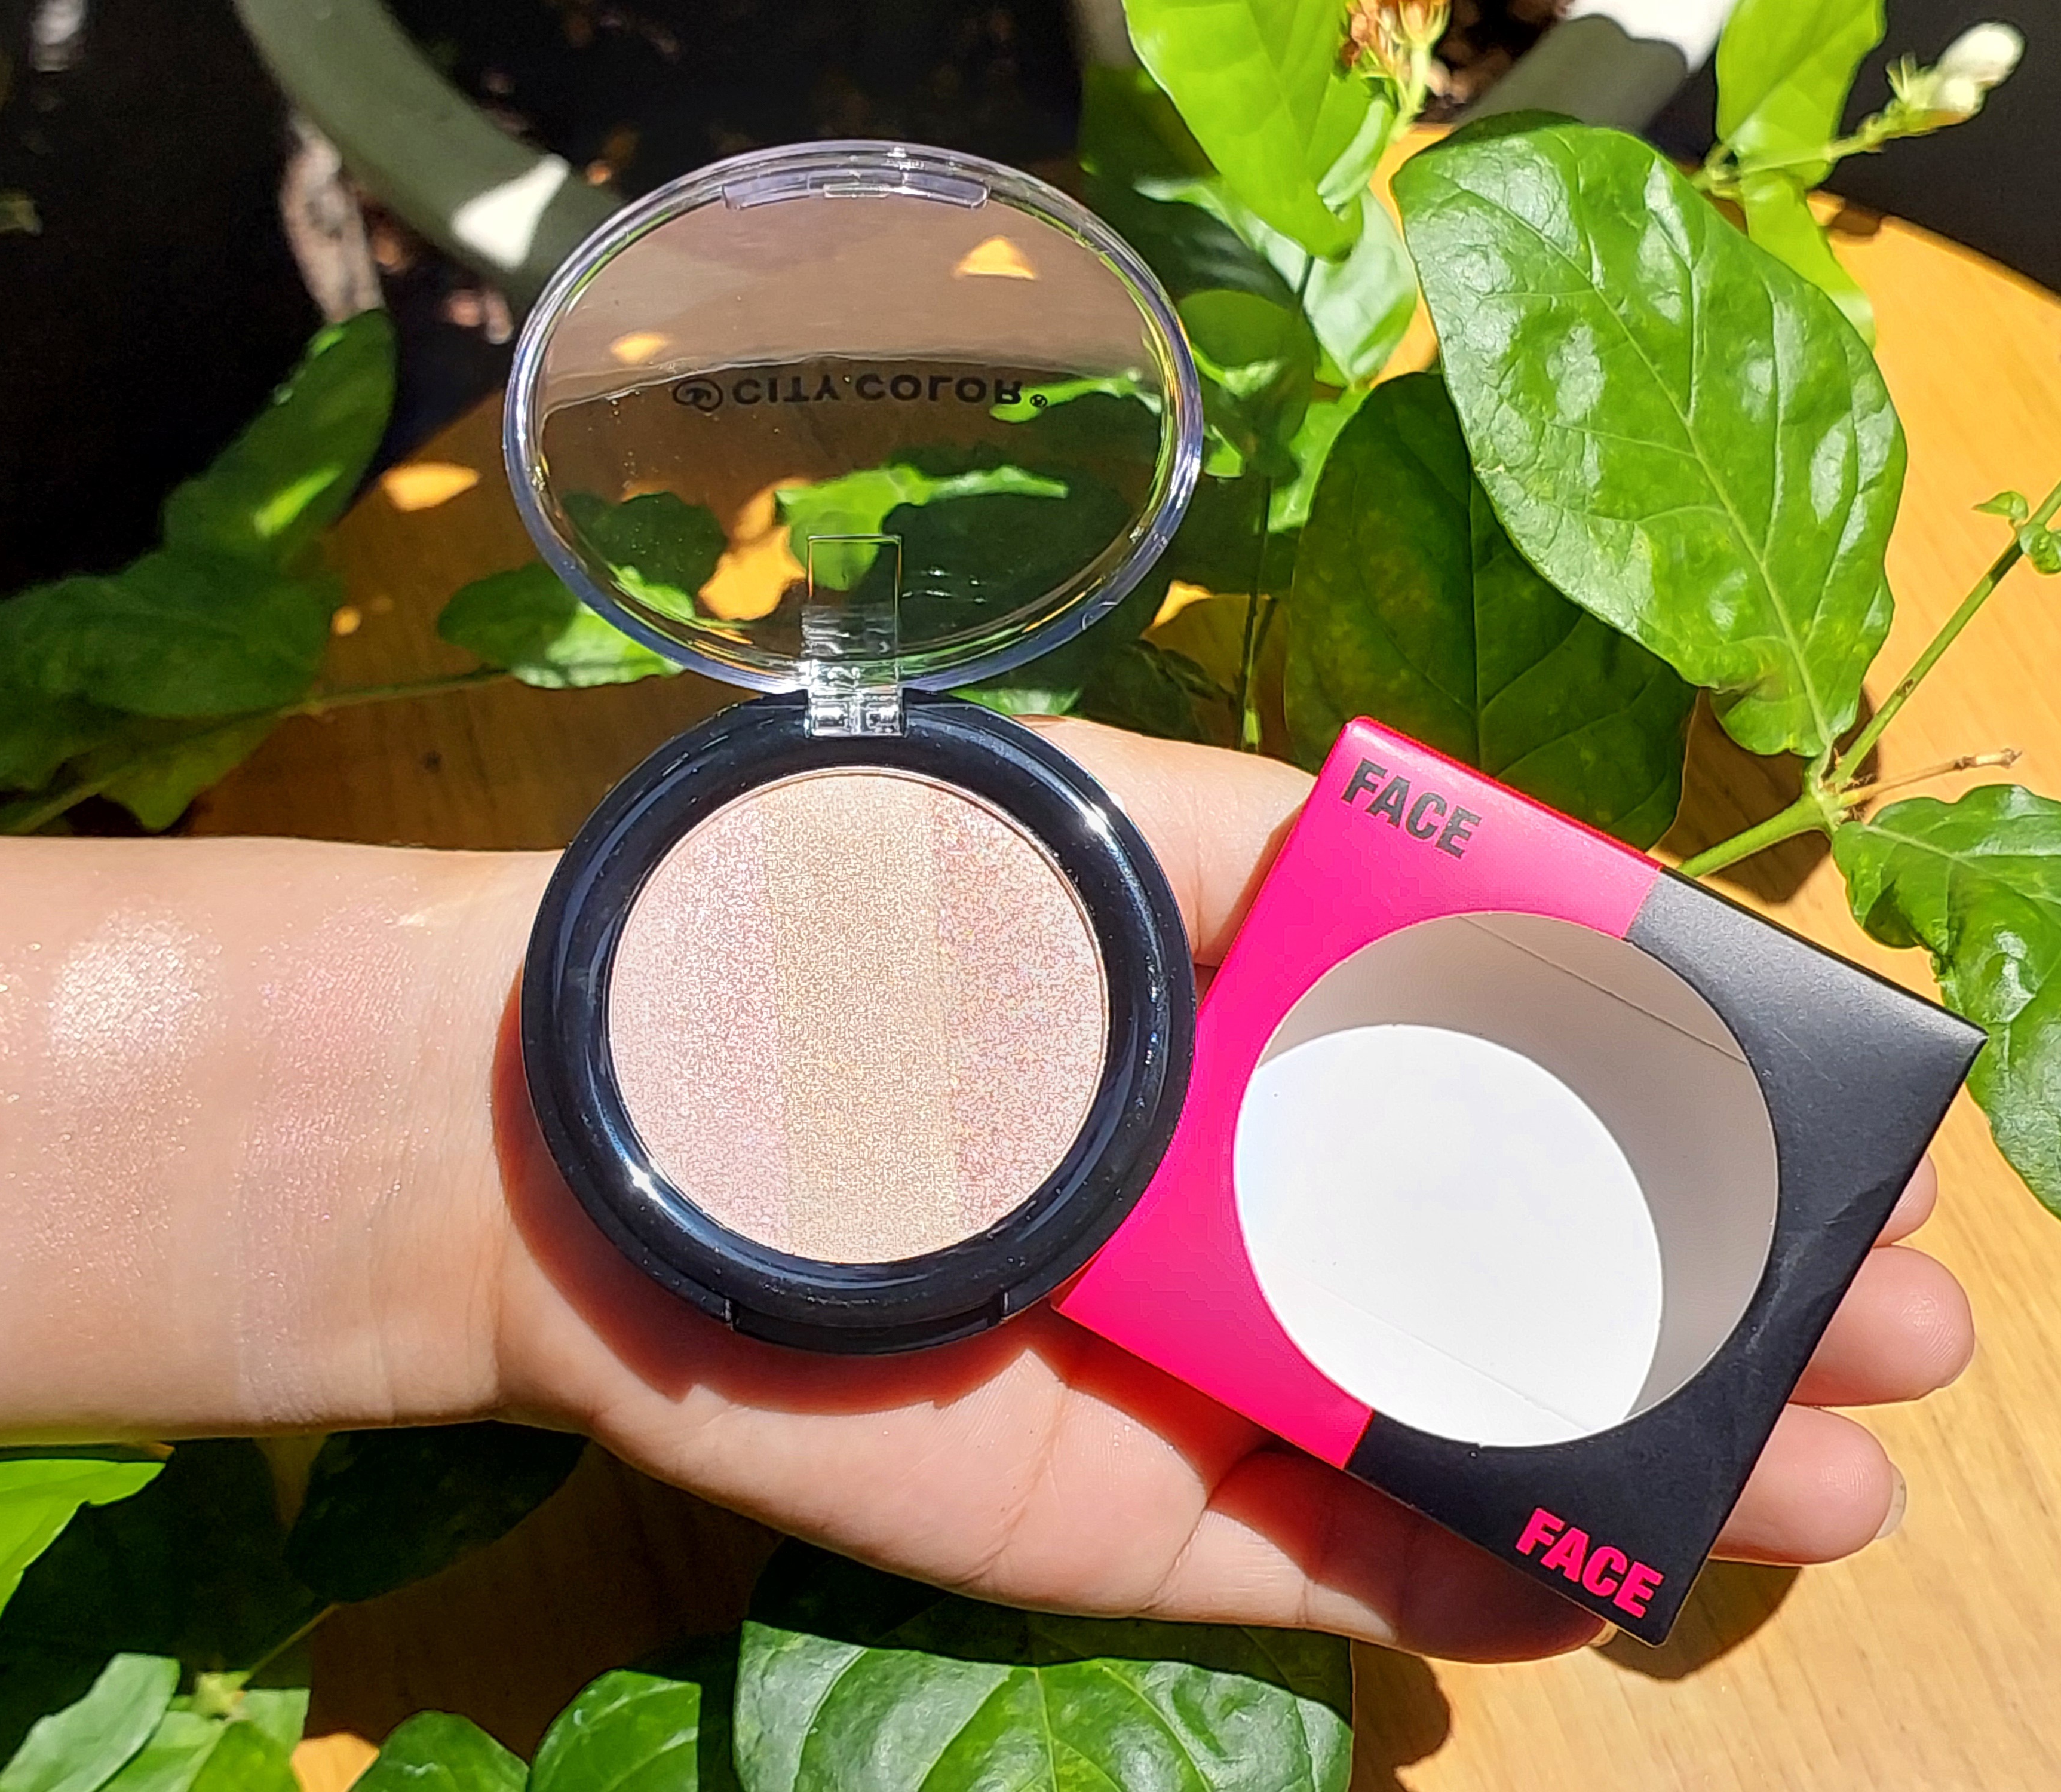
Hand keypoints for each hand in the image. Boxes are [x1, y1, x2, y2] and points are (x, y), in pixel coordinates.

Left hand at [478, 720, 1974, 1662]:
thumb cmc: (870, 919)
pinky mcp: (1117, 1510)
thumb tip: (1524, 884)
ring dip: (1651, 1451)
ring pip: (1461, 1431)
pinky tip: (1616, 1574)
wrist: (640, 1103)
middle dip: (1723, 1297)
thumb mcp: (1111, 835)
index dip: (1688, 1109)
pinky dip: (1468, 1575)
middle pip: (1529, 1274)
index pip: (1523, 1083)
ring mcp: (1197, 1372)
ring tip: (1833, 1467)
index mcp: (1263, 1038)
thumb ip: (1304, 854)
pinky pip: (1323, 1562)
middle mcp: (1252, 1207)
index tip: (1837, 1115)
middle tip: (1905, 1317)